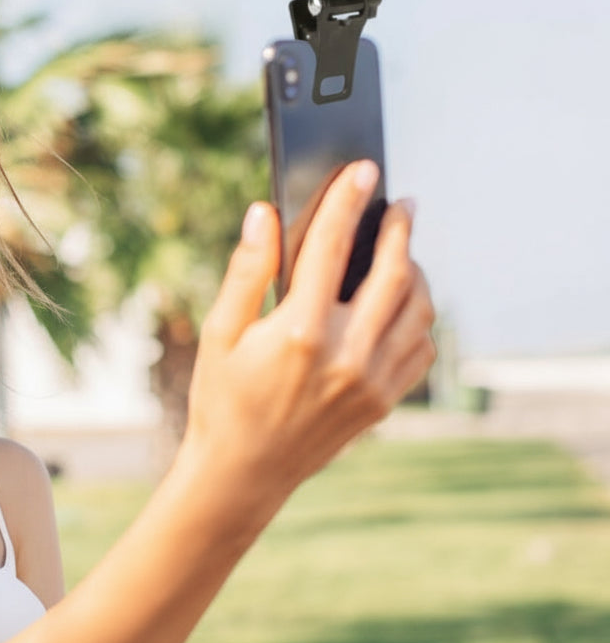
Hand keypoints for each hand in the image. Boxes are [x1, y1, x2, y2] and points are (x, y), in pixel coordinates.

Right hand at [181, 161, 435, 521]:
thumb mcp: (221, 332)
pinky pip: (421, 350)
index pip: (333, 247)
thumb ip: (246, 270)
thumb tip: (263, 214)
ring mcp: (371, 383)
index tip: (364, 171)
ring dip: (416, 273)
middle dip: (401, 231)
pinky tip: (400, 306)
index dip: (349, 201)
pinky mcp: (383, 403)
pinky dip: (419, 319)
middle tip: (402, 205)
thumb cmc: (223, 398)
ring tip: (403, 253)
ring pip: (418, 311)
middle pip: (394, 274)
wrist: (243, 472)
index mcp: (299, 332)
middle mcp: (345, 356)